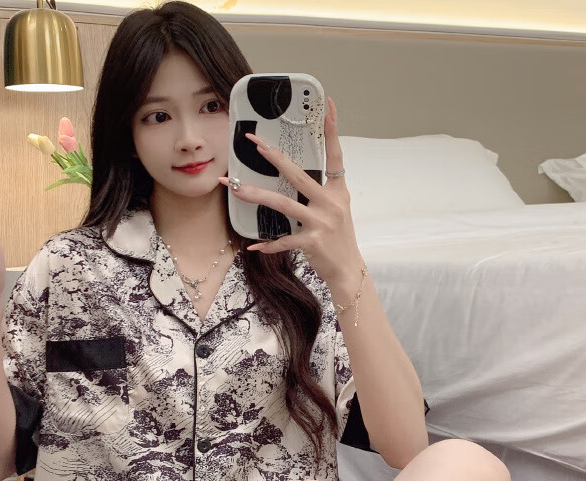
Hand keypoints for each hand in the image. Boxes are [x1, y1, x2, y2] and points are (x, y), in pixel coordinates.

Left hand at [218, 97, 363, 286]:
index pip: (335, 155)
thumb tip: (297, 176)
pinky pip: (284, 241)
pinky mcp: (313, 242)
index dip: (331, 130)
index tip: (326, 105)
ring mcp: (321, 222)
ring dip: (257, 196)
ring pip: (284, 204)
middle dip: (275, 158)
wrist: (348, 270)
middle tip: (255, 144)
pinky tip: (254, 246)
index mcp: (337, 191)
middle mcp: (330, 203)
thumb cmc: (339, 239)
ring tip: (237, 189)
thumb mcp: (337, 210)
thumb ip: (321, 193)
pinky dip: (268, 245)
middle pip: (299, 175)